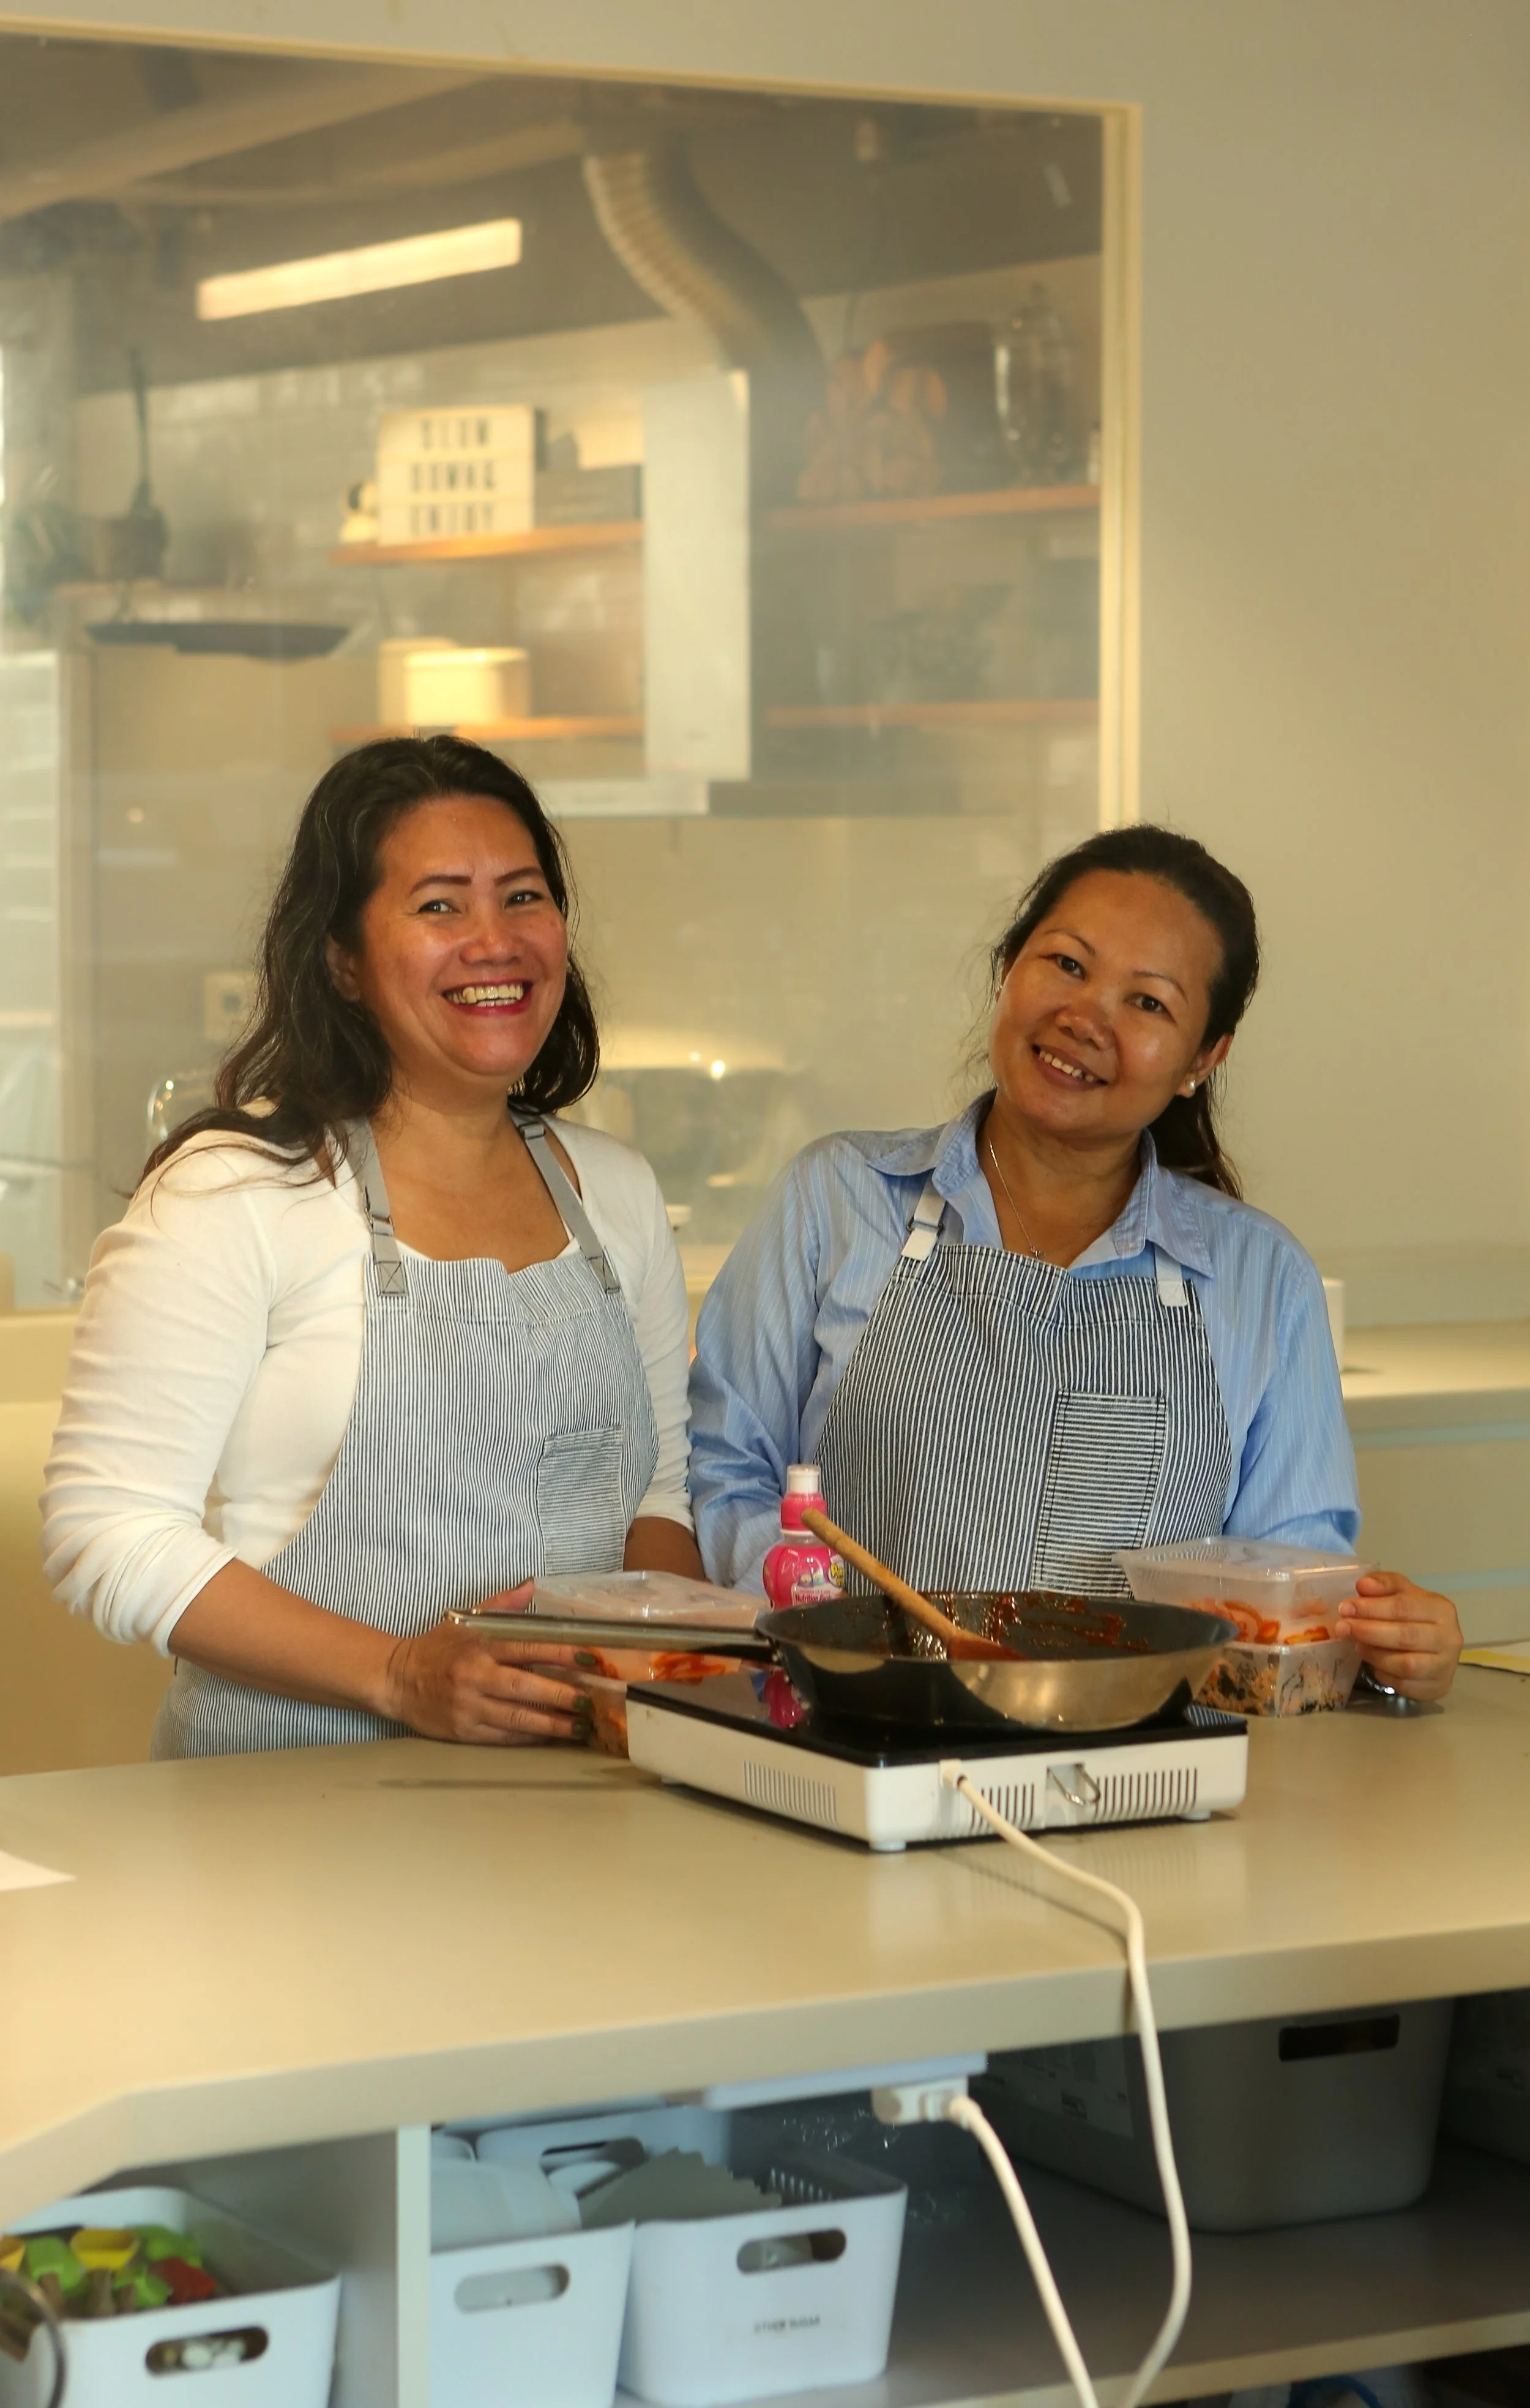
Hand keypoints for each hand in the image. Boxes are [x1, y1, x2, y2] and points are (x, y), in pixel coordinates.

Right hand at [381, 1583, 590, 1743]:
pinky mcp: (464, 1731)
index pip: (527, 1648)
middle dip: (562, 1695)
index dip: (560, 1653)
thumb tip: (531, 1586)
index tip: (589, 1658)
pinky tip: (552, 1736)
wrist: (395, 1680)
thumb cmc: (435, 1649)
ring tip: (581, 1725)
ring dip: (553, 1723)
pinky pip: (504, 1736)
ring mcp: (469, 1706)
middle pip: (526, 1687)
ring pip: (518, 1717)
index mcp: (480, 1646)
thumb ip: (501, 1605)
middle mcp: (476, 1676)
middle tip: (592, 1700)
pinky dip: (530, 1736)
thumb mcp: (463, 1620)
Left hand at [1336, 1571, 1462, 1702]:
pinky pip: (1404, 1684)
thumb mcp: (1401, 1592)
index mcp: (1441, 1609)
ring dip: (1374, 1655)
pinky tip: (1373, 1664)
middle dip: (1368, 1631)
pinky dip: (1384, 1674)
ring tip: (1357, 1645)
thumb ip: (1384, 1584)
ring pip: (1405, 1664)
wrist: (1436, 1646)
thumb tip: (1363, 1585)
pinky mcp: (1437, 1687)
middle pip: (1405, 1636)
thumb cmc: (1414, 1615)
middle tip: (1342, 1628)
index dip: (1371, 1607)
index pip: (1403, 1607)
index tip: (1345, 1608)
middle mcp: (1449, 1638)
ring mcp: (1445, 1666)